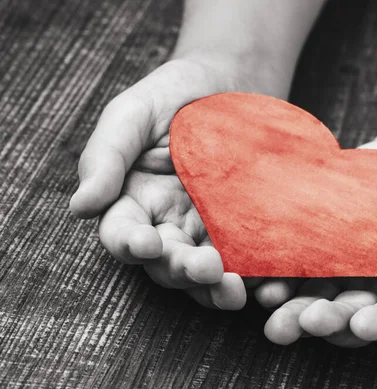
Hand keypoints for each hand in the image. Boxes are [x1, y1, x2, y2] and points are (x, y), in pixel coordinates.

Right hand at [70, 53, 288, 309]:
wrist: (232, 83)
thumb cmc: (174, 95)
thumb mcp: (132, 114)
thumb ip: (105, 157)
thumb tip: (79, 207)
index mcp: (134, 202)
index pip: (123, 234)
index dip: (131, 245)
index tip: (147, 244)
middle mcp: (169, 224)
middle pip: (168, 263)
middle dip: (183, 271)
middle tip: (205, 267)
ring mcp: (210, 230)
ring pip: (208, 273)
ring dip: (218, 288)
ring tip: (233, 290)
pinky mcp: (248, 230)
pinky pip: (251, 259)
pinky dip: (259, 277)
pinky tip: (270, 284)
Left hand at [256, 134, 376, 346]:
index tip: (361, 323)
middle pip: (352, 314)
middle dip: (326, 321)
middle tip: (302, 322)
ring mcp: (351, 265)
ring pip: (319, 293)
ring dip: (293, 305)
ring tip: (270, 307)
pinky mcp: (326, 240)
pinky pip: (301, 260)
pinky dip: (281, 270)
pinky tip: (262, 276)